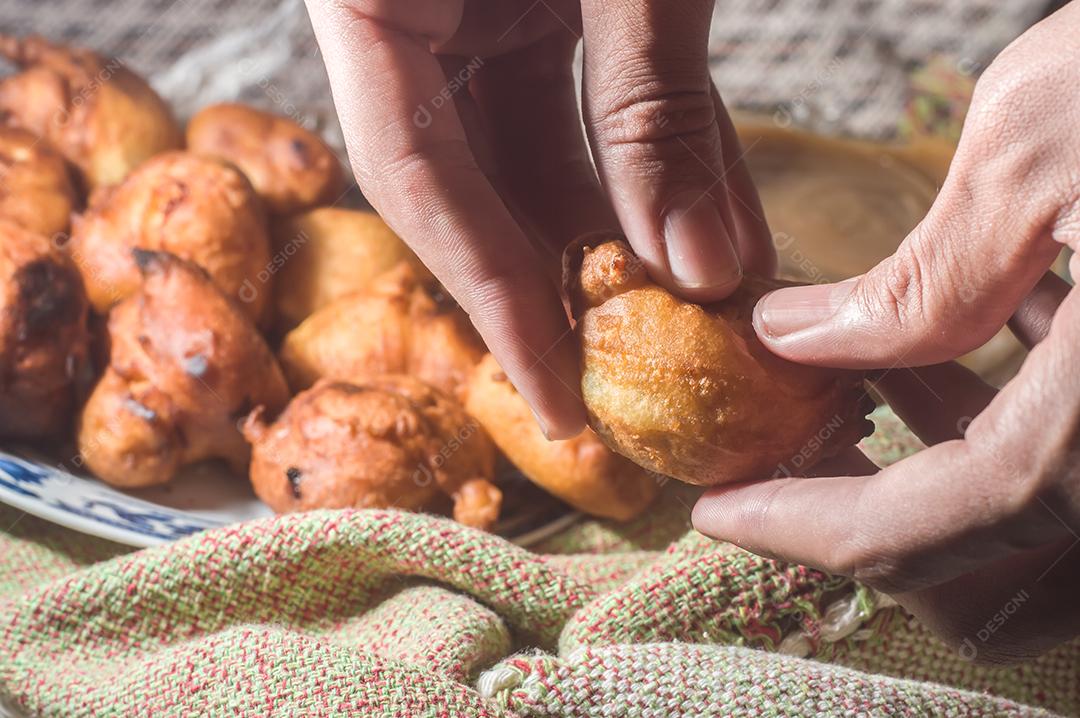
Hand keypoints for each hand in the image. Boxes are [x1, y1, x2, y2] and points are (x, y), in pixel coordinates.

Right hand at [304, 0, 773, 437]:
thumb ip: (650, 102)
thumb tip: (695, 269)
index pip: (411, 177)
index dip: (490, 297)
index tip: (560, 403)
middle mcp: (409, 15)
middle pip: (476, 181)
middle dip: (576, 272)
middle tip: (651, 364)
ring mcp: (475, 2)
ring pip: (544, 148)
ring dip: (636, 223)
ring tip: (715, 302)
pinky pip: (593, 95)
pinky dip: (661, 155)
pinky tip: (722, 226)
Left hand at [694, 4, 1079, 662]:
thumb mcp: (1043, 147)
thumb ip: (919, 278)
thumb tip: (799, 339)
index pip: (942, 521)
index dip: (811, 527)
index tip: (717, 511)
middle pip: (999, 565)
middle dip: (873, 518)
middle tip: (786, 452)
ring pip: (1045, 527)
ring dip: (937, 473)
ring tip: (855, 389)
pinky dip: (1011, 427)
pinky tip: (965, 345)